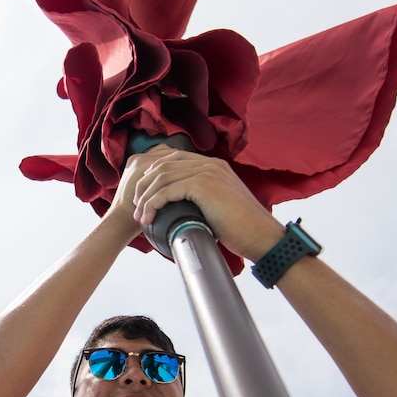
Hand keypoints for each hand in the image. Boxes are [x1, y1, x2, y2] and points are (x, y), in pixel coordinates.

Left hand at [129, 148, 284, 260]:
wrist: (261, 236)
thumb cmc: (242, 229)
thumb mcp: (219, 207)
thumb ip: (202, 200)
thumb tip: (180, 210)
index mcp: (213, 166)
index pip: (174, 160)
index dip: (154, 177)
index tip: (144, 197)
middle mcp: (209, 164)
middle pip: (163, 165)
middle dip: (144, 185)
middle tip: (135, 206)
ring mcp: (207, 171)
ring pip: (162, 176)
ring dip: (145, 197)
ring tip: (139, 216)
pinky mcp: (204, 184)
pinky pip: (167, 190)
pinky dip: (153, 203)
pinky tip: (148, 217)